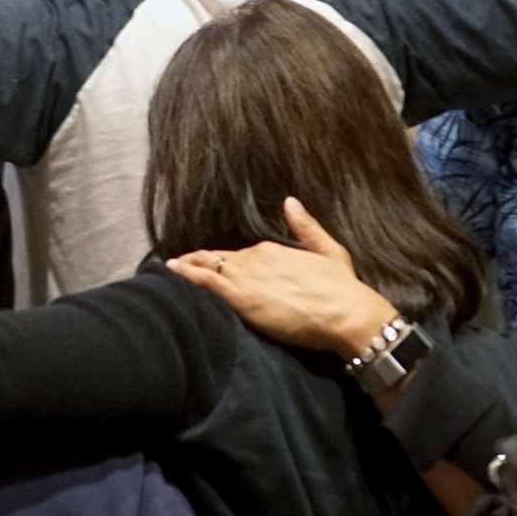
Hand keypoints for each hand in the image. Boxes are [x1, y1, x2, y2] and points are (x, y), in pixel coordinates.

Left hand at [165, 198, 399, 357]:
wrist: (346, 313)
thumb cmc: (341, 287)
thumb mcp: (328, 250)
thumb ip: (306, 226)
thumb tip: (289, 202)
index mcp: (273, 250)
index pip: (240, 253)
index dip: (222, 258)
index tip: (209, 259)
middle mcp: (256, 259)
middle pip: (220, 260)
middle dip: (201, 261)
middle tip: (179, 263)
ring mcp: (247, 278)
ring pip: (209, 268)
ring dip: (188, 267)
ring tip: (170, 267)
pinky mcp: (242, 299)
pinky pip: (207, 283)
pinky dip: (188, 276)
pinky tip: (173, 272)